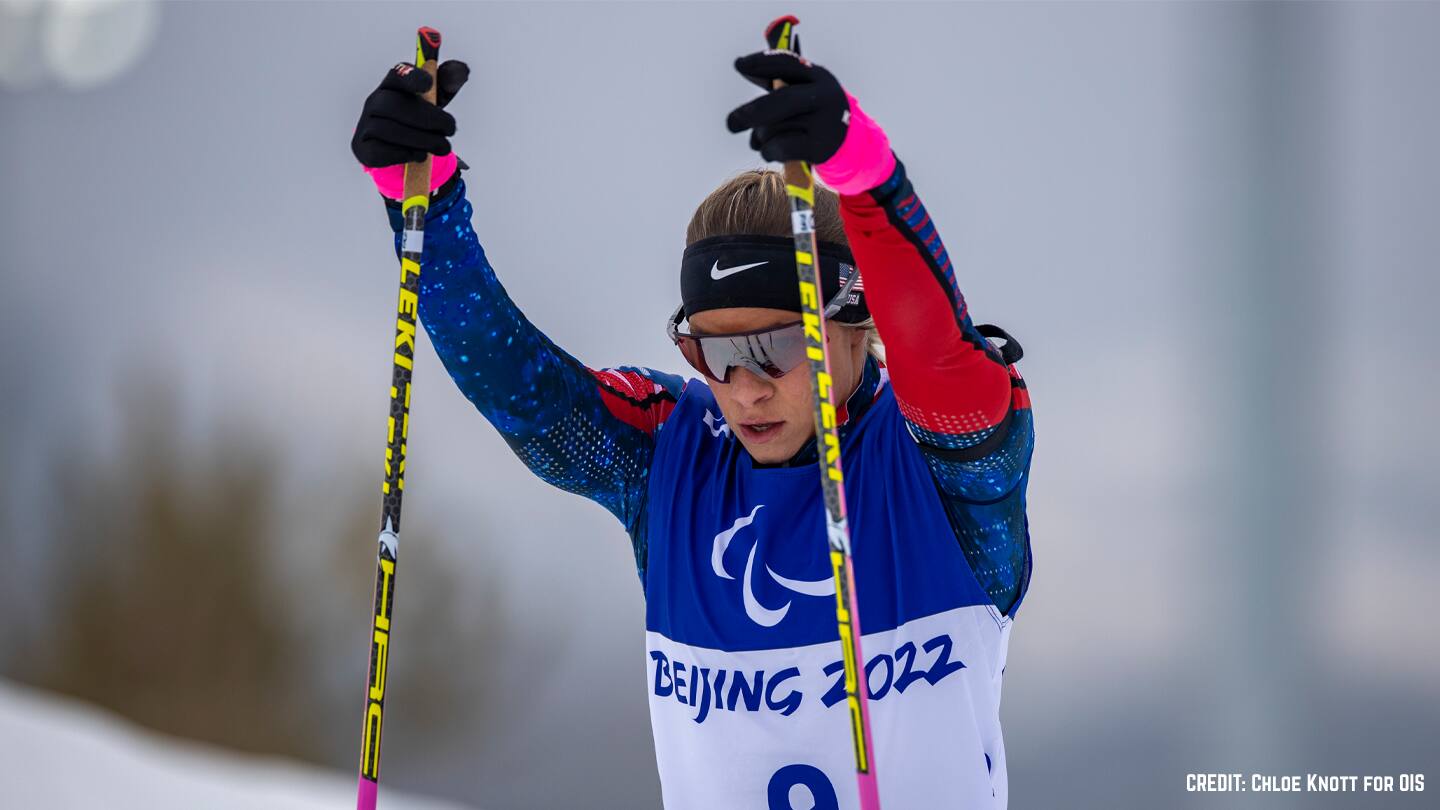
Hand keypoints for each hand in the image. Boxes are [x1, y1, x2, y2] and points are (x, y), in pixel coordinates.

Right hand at [351, 60, 469, 167]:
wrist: (403, 149)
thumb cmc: (421, 119)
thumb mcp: (438, 98)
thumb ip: (449, 82)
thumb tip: (462, 70)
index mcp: (392, 85)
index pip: (397, 74)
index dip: (411, 77)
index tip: (429, 84)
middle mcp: (374, 102)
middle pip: (393, 105)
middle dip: (428, 118)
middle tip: (451, 129)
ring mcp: (366, 125)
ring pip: (390, 131)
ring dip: (423, 140)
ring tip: (442, 146)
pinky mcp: (364, 149)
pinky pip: (381, 152)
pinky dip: (404, 154)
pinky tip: (419, 154)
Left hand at [725, 51, 848, 164]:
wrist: (848, 143)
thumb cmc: (813, 112)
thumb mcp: (804, 90)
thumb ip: (777, 80)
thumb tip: (741, 64)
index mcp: (819, 76)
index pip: (787, 63)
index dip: (761, 62)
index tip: (738, 65)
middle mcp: (825, 97)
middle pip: (782, 101)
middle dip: (752, 112)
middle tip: (731, 123)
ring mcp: (825, 123)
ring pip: (776, 128)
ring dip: (759, 136)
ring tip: (759, 139)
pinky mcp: (820, 148)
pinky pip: (780, 148)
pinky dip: (767, 150)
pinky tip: (768, 151)